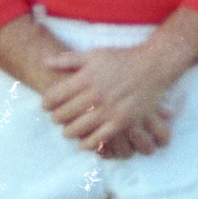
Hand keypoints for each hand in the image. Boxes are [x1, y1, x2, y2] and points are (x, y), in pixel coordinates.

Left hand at [42, 45, 173, 151]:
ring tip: (67, 131)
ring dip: (69, 132)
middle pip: (64, 114)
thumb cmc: (122, 59)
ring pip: (78, 128)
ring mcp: (108, 110)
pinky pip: (98, 138)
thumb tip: (45, 62)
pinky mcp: (121, 121)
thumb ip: (68, 60)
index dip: (46, 103)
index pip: (55, 96)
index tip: (46, 106)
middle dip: (56, 119)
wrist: (152, 66)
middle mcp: (94, 95)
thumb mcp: (94, 54)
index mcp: (85, 78)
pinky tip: (83, 143)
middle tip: (56, 119)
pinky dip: (87, 143)